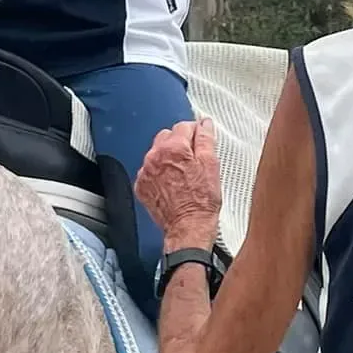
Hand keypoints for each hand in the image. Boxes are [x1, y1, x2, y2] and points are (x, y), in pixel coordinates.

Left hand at [137, 119, 222, 248]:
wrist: (188, 228)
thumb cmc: (202, 201)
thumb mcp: (211, 165)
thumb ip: (205, 139)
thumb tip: (204, 124)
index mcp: (173, 148)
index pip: (184, 126)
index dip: (196, 132)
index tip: (201, 141)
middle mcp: (155, 157)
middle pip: (167, 136)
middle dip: (180, 143)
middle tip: (193, 159)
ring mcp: (145, 172)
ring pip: (156, 152)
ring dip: (168, 157)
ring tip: (182, 174)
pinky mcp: (141, 186)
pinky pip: (149, 170)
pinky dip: (159, 172)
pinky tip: (172, 183)